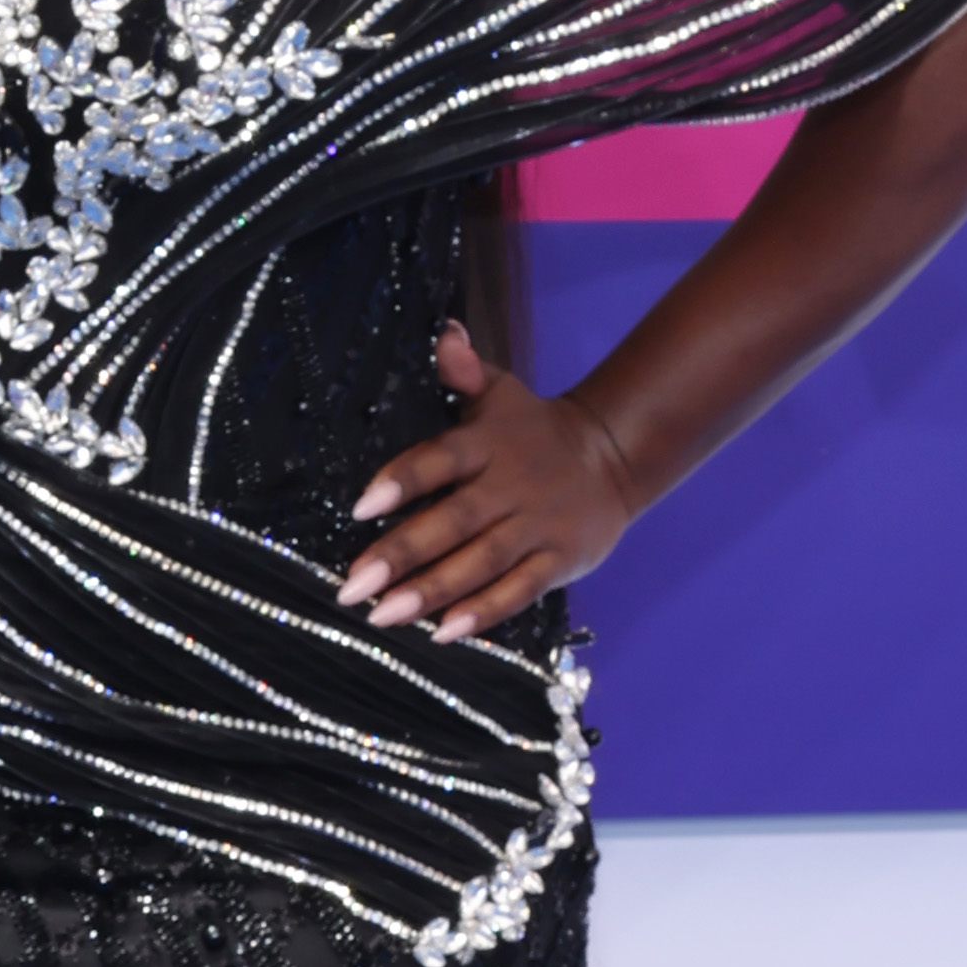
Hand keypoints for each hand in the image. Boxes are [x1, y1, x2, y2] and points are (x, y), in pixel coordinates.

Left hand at [337, 320, 635, 641]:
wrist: (614, 456)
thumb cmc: (534, 428)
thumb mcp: (503, 391)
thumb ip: (465, 371)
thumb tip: (444, 333)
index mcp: (488, 444)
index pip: (439, 460)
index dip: (402, 481)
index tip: (360, 508)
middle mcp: (510, 487)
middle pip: (453, 522)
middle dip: (402, 555)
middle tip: (353, 587)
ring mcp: (536, 527)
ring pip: (480, 563)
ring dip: (432, 592)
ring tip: (384, 616)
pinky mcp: (558, 561)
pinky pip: (519, 590)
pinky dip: (484, 612)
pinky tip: (443, 632)